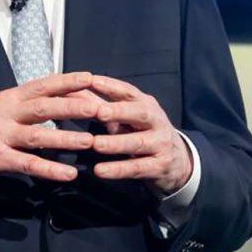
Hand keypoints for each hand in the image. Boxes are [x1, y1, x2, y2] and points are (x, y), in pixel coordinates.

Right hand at [0, 72, 96, 190]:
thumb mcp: (1, 109)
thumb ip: (26, 105)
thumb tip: (60, 99)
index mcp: (10, 97)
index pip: (43, 84)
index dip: (67, 81)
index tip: (90, 78)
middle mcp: (6, 112)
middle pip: (44, 106)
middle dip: (73, 106)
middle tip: (98, 108)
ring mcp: (1, 136)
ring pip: (39, 135)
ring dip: (67, 138)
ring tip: (90, 142)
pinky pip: (28, 164)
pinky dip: (50, 169)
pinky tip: (68, 173)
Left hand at [88, 75, 192, 195]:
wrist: (177, 162)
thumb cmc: (145, 132)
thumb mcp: (128, 117)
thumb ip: (101, 105)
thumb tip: (74, 91)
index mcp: (146, 104)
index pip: (129, 92)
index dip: (111, 86)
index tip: (91, 81)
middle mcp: (156, 121)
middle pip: (139, 113)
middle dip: (119, 111)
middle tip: (99, 112)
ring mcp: (160, 144)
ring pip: (138, 143)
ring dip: (116, 143)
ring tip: (95, 144)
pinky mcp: (159, 166)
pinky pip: (137, 168)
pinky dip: (118, 169)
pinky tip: (100, 170)